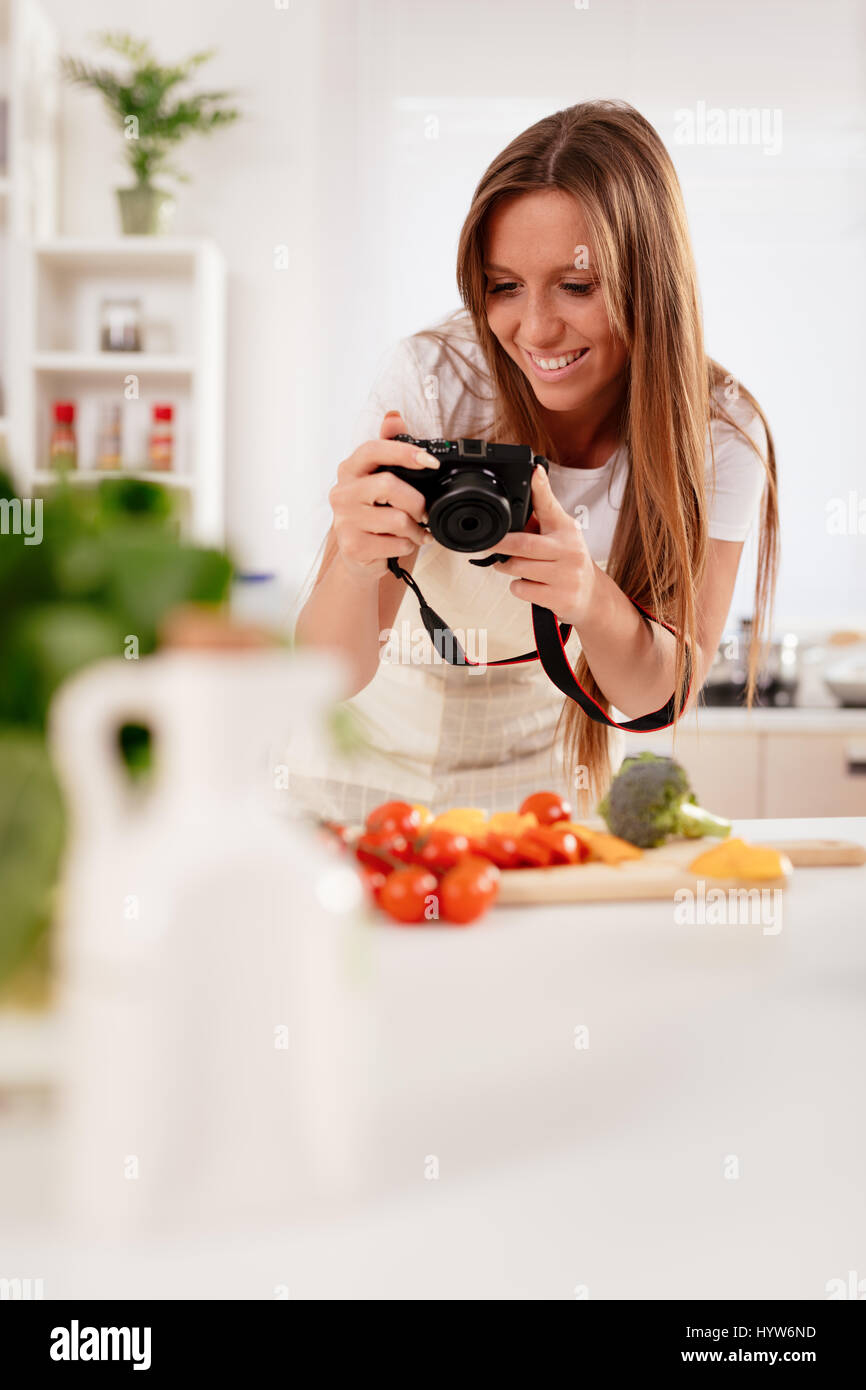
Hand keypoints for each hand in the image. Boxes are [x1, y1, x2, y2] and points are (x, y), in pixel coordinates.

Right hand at [327, 411, 436, 585]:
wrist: (360, 557)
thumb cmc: (375, 515)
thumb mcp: (382, 480)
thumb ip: (389, 449)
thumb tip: (393, 417)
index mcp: (350, 470)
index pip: (373, 450)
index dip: (403, 452)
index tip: (430, 462)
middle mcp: (342, 493)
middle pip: (388, 485)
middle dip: (416, 501)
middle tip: (425, 512)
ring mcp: (344, 521)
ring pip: (397, 519)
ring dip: (416, 529)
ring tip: (417, 532)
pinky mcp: (352, 547)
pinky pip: (396, 543)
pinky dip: (409, 546)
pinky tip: (404, 544)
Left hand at [475, 464, 597, 626]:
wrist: (591, 595)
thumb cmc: (568, 560)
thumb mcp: (560, 534)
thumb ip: (541, 515)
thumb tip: (524, 488)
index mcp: (566, 529)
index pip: (551, 506)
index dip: (541, 488)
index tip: (533, 471)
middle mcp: (570, 550)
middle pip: (524, 545)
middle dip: (501, 545)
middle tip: (489, 544)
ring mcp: (567, 575)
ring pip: (519, 569)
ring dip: (506, 567)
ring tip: (510, 565)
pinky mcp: (560, 598)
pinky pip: (523, 590)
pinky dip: (517, 587)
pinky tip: (529, 584)